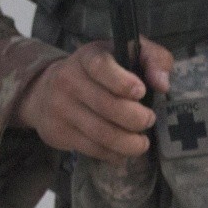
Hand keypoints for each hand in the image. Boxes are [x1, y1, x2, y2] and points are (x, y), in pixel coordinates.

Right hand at [16, 38, 172, 163]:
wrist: (45, 89)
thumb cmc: (98, 72)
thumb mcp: (125, 54)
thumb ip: (153, 59)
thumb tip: (162, 84)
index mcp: (87, 58)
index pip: (101, 67)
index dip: (123, 82)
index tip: (141, 92)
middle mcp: (67, 80)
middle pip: (107, 106)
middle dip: (137, 119)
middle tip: (148, 120)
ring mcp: (60, 108)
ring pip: (102, 133)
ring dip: (129, 144)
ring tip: (141, 143)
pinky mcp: (57, 132)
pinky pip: (92, 149)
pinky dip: (114, 154)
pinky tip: (121, 149)